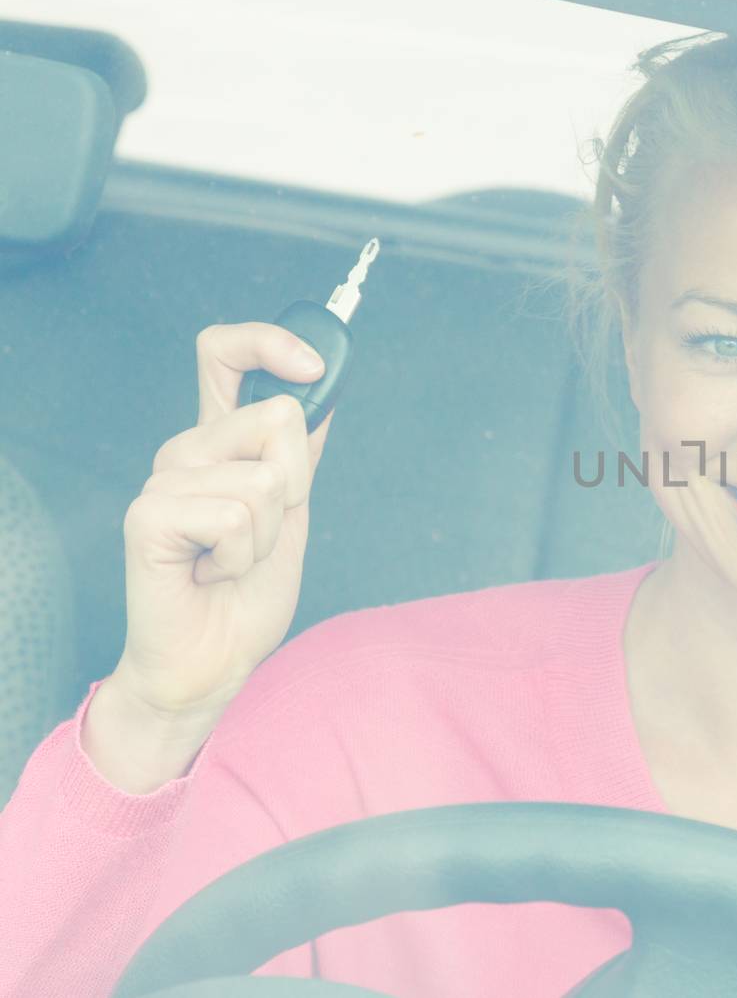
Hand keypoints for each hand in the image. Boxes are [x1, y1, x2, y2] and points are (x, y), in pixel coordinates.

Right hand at [85, 323, 335, 792]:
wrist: (214, 660)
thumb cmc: (246, 593)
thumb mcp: (292, 512)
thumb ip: (299, 453)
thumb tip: (322, 392)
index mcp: (218, 441)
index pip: (223, 353)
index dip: (270, 341)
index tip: (314, 367)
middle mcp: (185, 451)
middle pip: (276, 416)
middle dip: (296, 484)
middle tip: (260, 534)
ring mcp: (162, 480)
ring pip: (265, 477)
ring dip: (268, 533)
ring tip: (232, 561)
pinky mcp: (148, 515)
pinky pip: (236, 513)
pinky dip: (241, 554)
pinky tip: (210, 573)